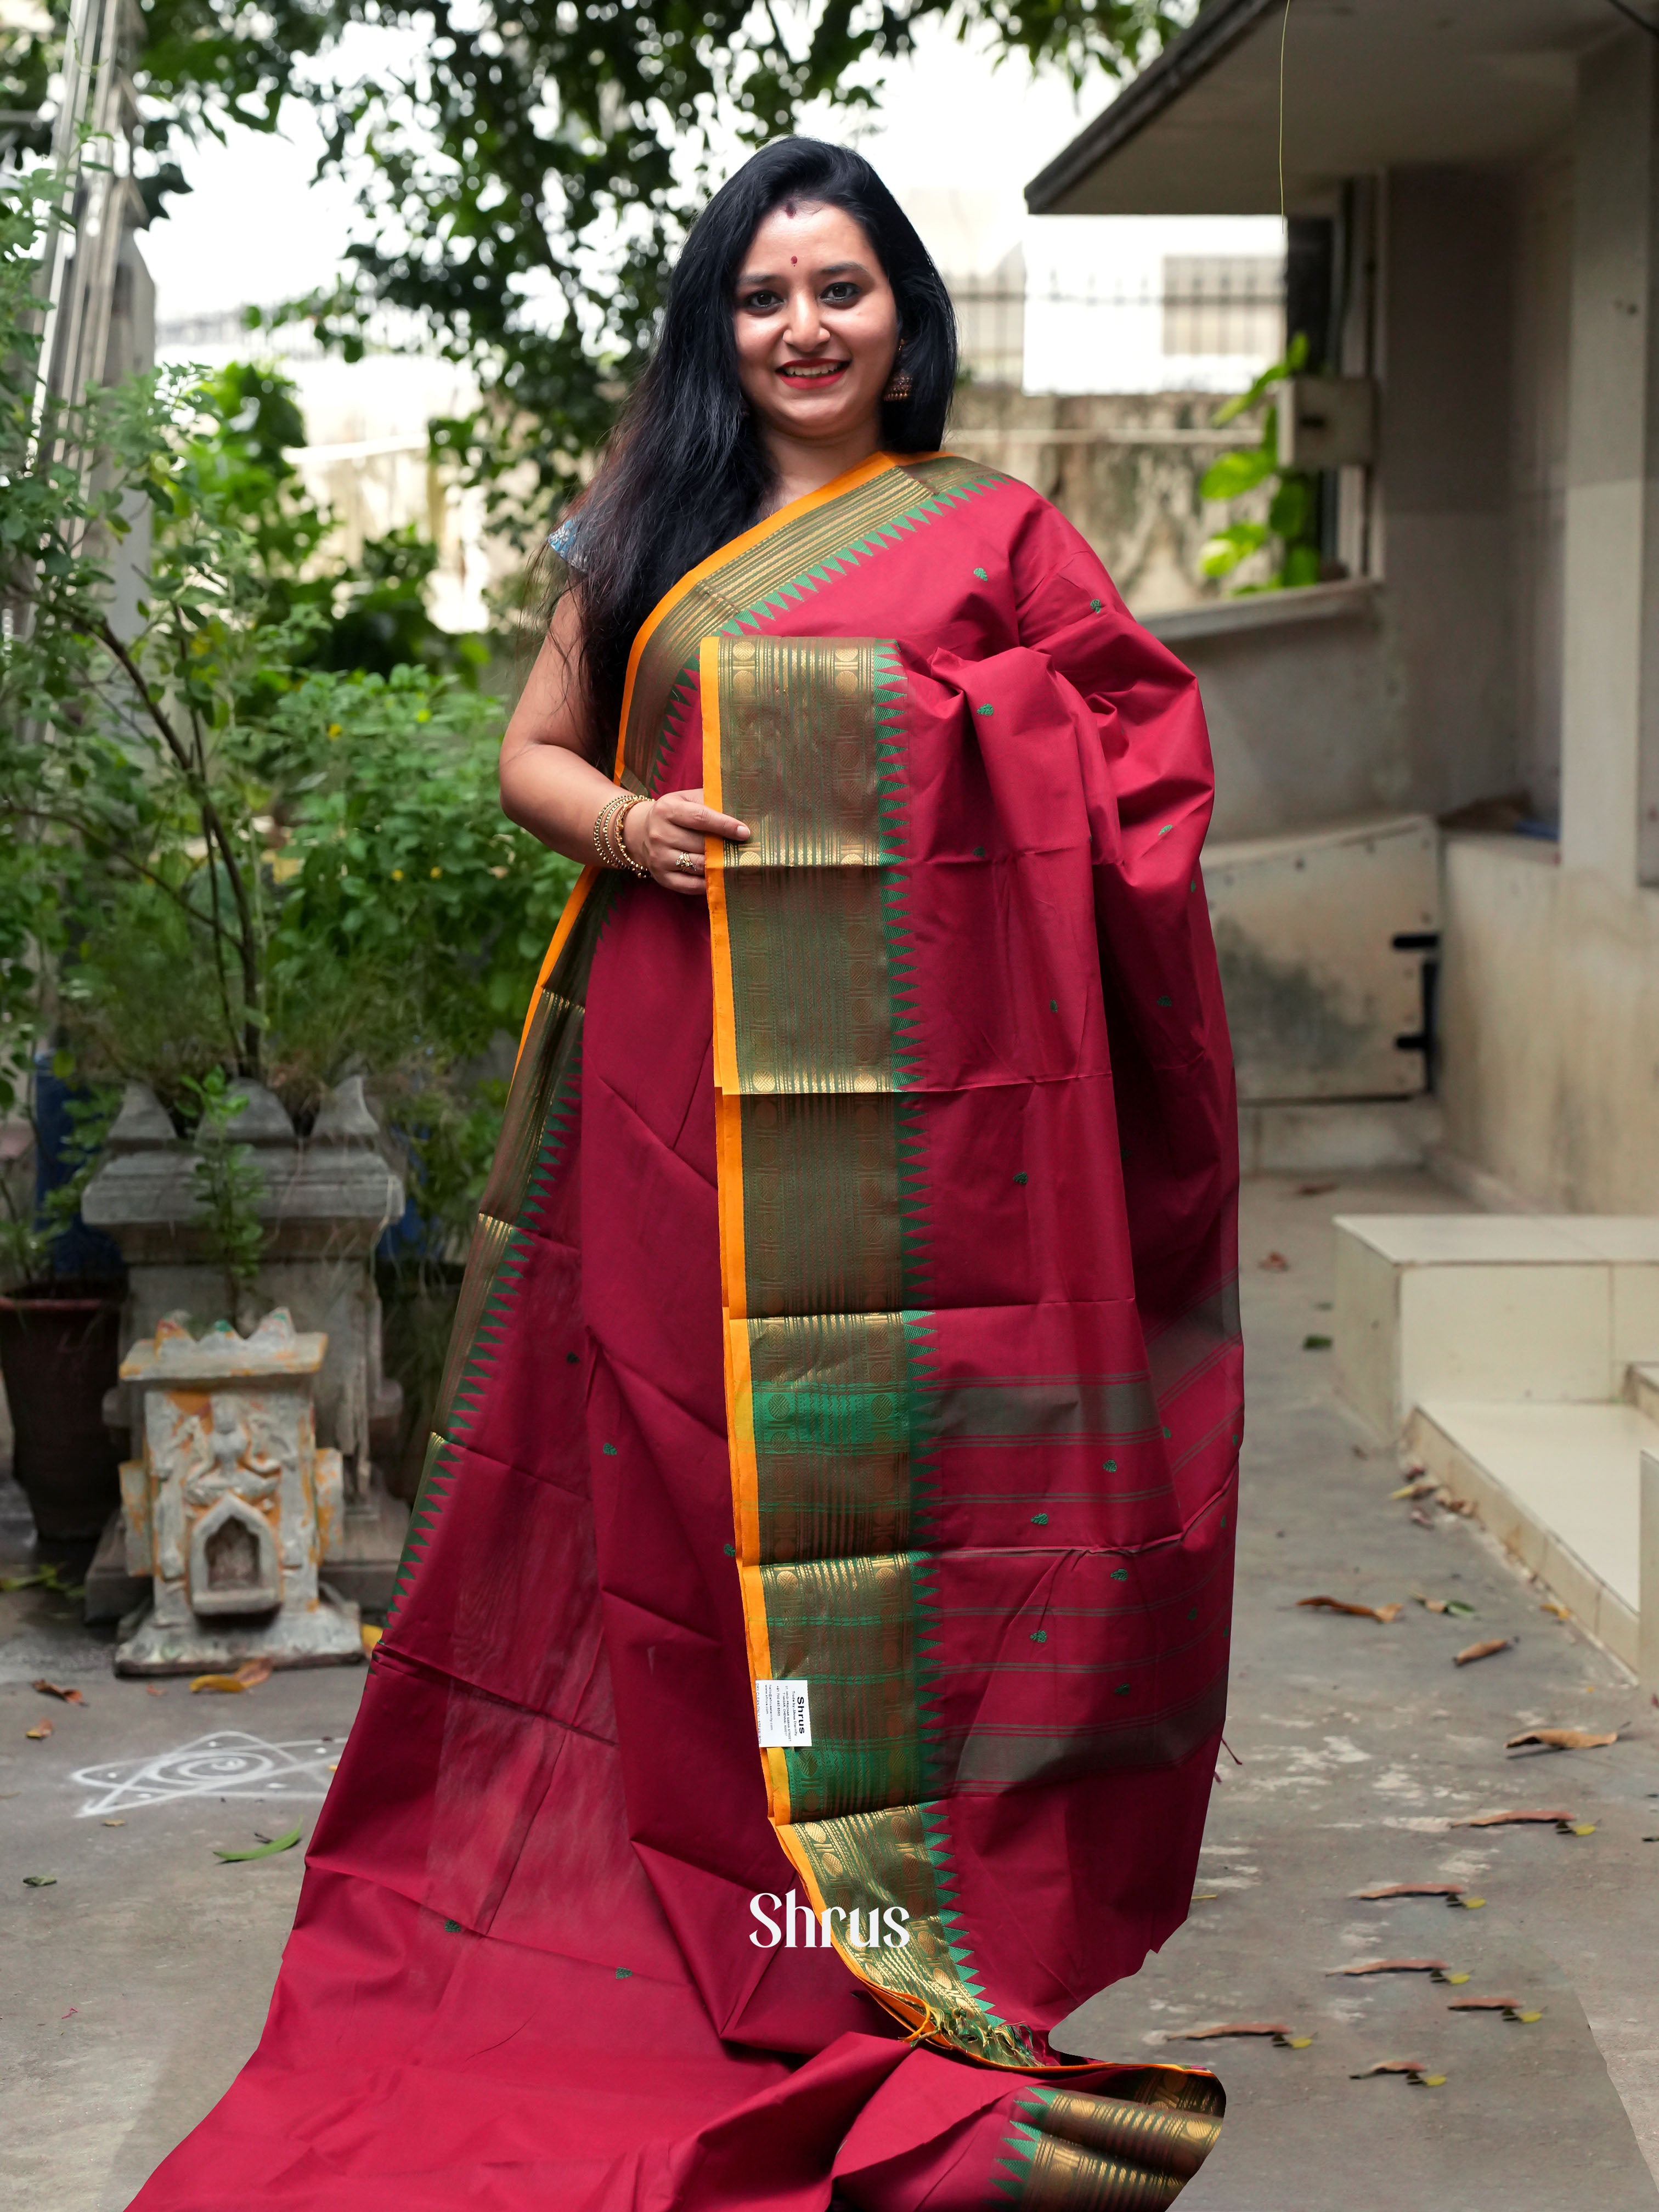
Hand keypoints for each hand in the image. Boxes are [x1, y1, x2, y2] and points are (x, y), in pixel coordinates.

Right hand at [624, 787, 750, 895]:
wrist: (641, 831)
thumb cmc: (674, 814)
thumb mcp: (686, 799)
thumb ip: (709, 802)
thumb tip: (740, 811)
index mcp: (667, 810)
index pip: (701, 818)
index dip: (725, 825)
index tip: (745, 832)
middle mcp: (659, 834)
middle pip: (701, 844)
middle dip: (725, 847)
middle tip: (744, 849)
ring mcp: (659, 857)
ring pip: (698, 865)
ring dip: (719, 865)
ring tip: (735, 862)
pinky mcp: (661, 877)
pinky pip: (690, 885)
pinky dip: (708, 882)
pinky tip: (720, 876)